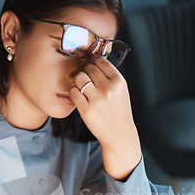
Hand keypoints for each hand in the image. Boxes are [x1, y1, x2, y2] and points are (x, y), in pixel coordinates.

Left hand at [70, 57, 141, 179]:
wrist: (119, 134)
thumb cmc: (118, 111)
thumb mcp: (121, 91)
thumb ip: (110, 76)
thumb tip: (92, 60)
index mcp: (119, 82)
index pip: (101, 61)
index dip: (93, 61)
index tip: (89, 65)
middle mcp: (109, 89)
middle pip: (89, 68)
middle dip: (84, 71)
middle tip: (84, 78)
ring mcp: (97, 100)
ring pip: (79, 77)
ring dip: (77, 80)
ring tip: (80, 86)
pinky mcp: (86, 110)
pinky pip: (73, 92)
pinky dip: (73, 92)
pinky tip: (78, 96)